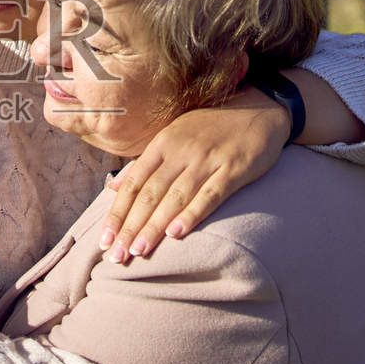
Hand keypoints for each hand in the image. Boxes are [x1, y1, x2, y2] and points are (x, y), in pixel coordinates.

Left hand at [100, 87, 288, 261]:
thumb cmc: (211, 127)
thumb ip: (145, 163)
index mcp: (162, 144)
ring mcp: (207, 160)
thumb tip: (113, 186)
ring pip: (175, 197)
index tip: (104, 240)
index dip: (117, 213)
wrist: (260, 108)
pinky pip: (210, 195)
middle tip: (116, 255)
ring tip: (138, 250)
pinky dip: (192, 214)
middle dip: (130, 226)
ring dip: (154, 226)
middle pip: (149, 194)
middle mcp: (181, 151)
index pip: (133, 183)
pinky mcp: (234, 169)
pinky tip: (176, 233)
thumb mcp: (173, 136)